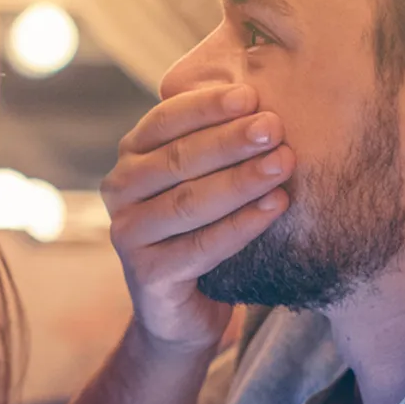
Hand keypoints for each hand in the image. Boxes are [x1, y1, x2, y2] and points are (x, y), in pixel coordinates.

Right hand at [101, 84, 292, 353]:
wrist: (185, 310)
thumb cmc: (203, 228)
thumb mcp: (203, 178)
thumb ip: (218, 141)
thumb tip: (267, 94)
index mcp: (132, 156)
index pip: (165, 120)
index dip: (207, 106)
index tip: (252, 95)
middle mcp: (120, 190)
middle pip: (178, 159)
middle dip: (230, 140)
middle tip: (275, 126)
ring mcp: (128, 234)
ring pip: (189, 202)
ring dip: (241, 181)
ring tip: (284, 163)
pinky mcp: (146, 275)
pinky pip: (201, 246)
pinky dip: (242, 225)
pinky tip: (276, 206)